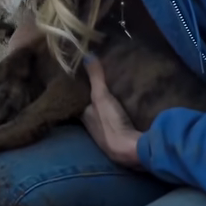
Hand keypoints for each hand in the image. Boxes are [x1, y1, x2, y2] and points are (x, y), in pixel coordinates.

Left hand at [81, 53, 142, 168]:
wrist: (128, 150)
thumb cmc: (110, 123)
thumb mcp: (101, 97)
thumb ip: (96, 78)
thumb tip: (86, 55)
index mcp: (84, 117)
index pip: (77, 102)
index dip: (78, 92)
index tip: (81, 79)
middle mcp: (91, 127)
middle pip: (91, 110)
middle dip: (93, 100)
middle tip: (100, 84)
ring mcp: (105, 134)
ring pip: (103, 117)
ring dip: (106, 108)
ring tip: (113, 93)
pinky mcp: (120, 138)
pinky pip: (116, 123)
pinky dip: (118, 116)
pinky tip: (125, 110)